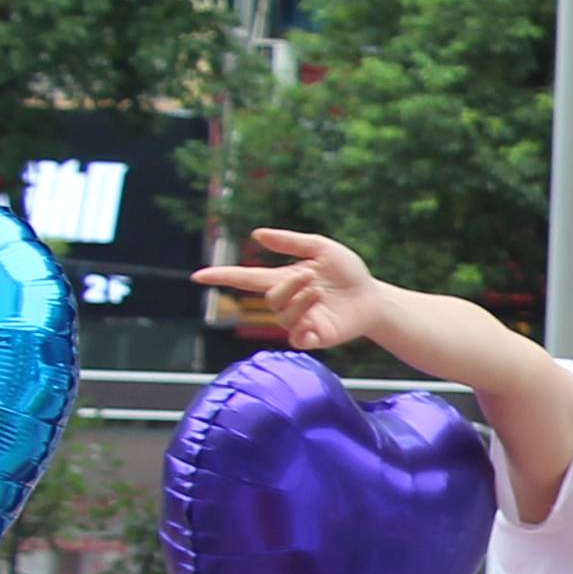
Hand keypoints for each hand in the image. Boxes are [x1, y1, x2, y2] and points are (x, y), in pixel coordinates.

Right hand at [193, 225, 385, 350]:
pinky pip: (295, 338)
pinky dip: (303, 327)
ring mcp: (300, 321)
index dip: (223, 277)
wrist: (373, 297)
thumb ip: (290, 242)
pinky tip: (317, 318)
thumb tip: (256, 235)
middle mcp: (288, 302)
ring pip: (282, 317)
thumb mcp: (321, 248)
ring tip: (320, 291)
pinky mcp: (314, 338)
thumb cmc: (348, 272)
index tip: (199, 275)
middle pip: (270, 298)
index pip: (246, 279)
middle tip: (312, 276)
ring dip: (299, 301)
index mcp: (285, 279)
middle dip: (289, 286)